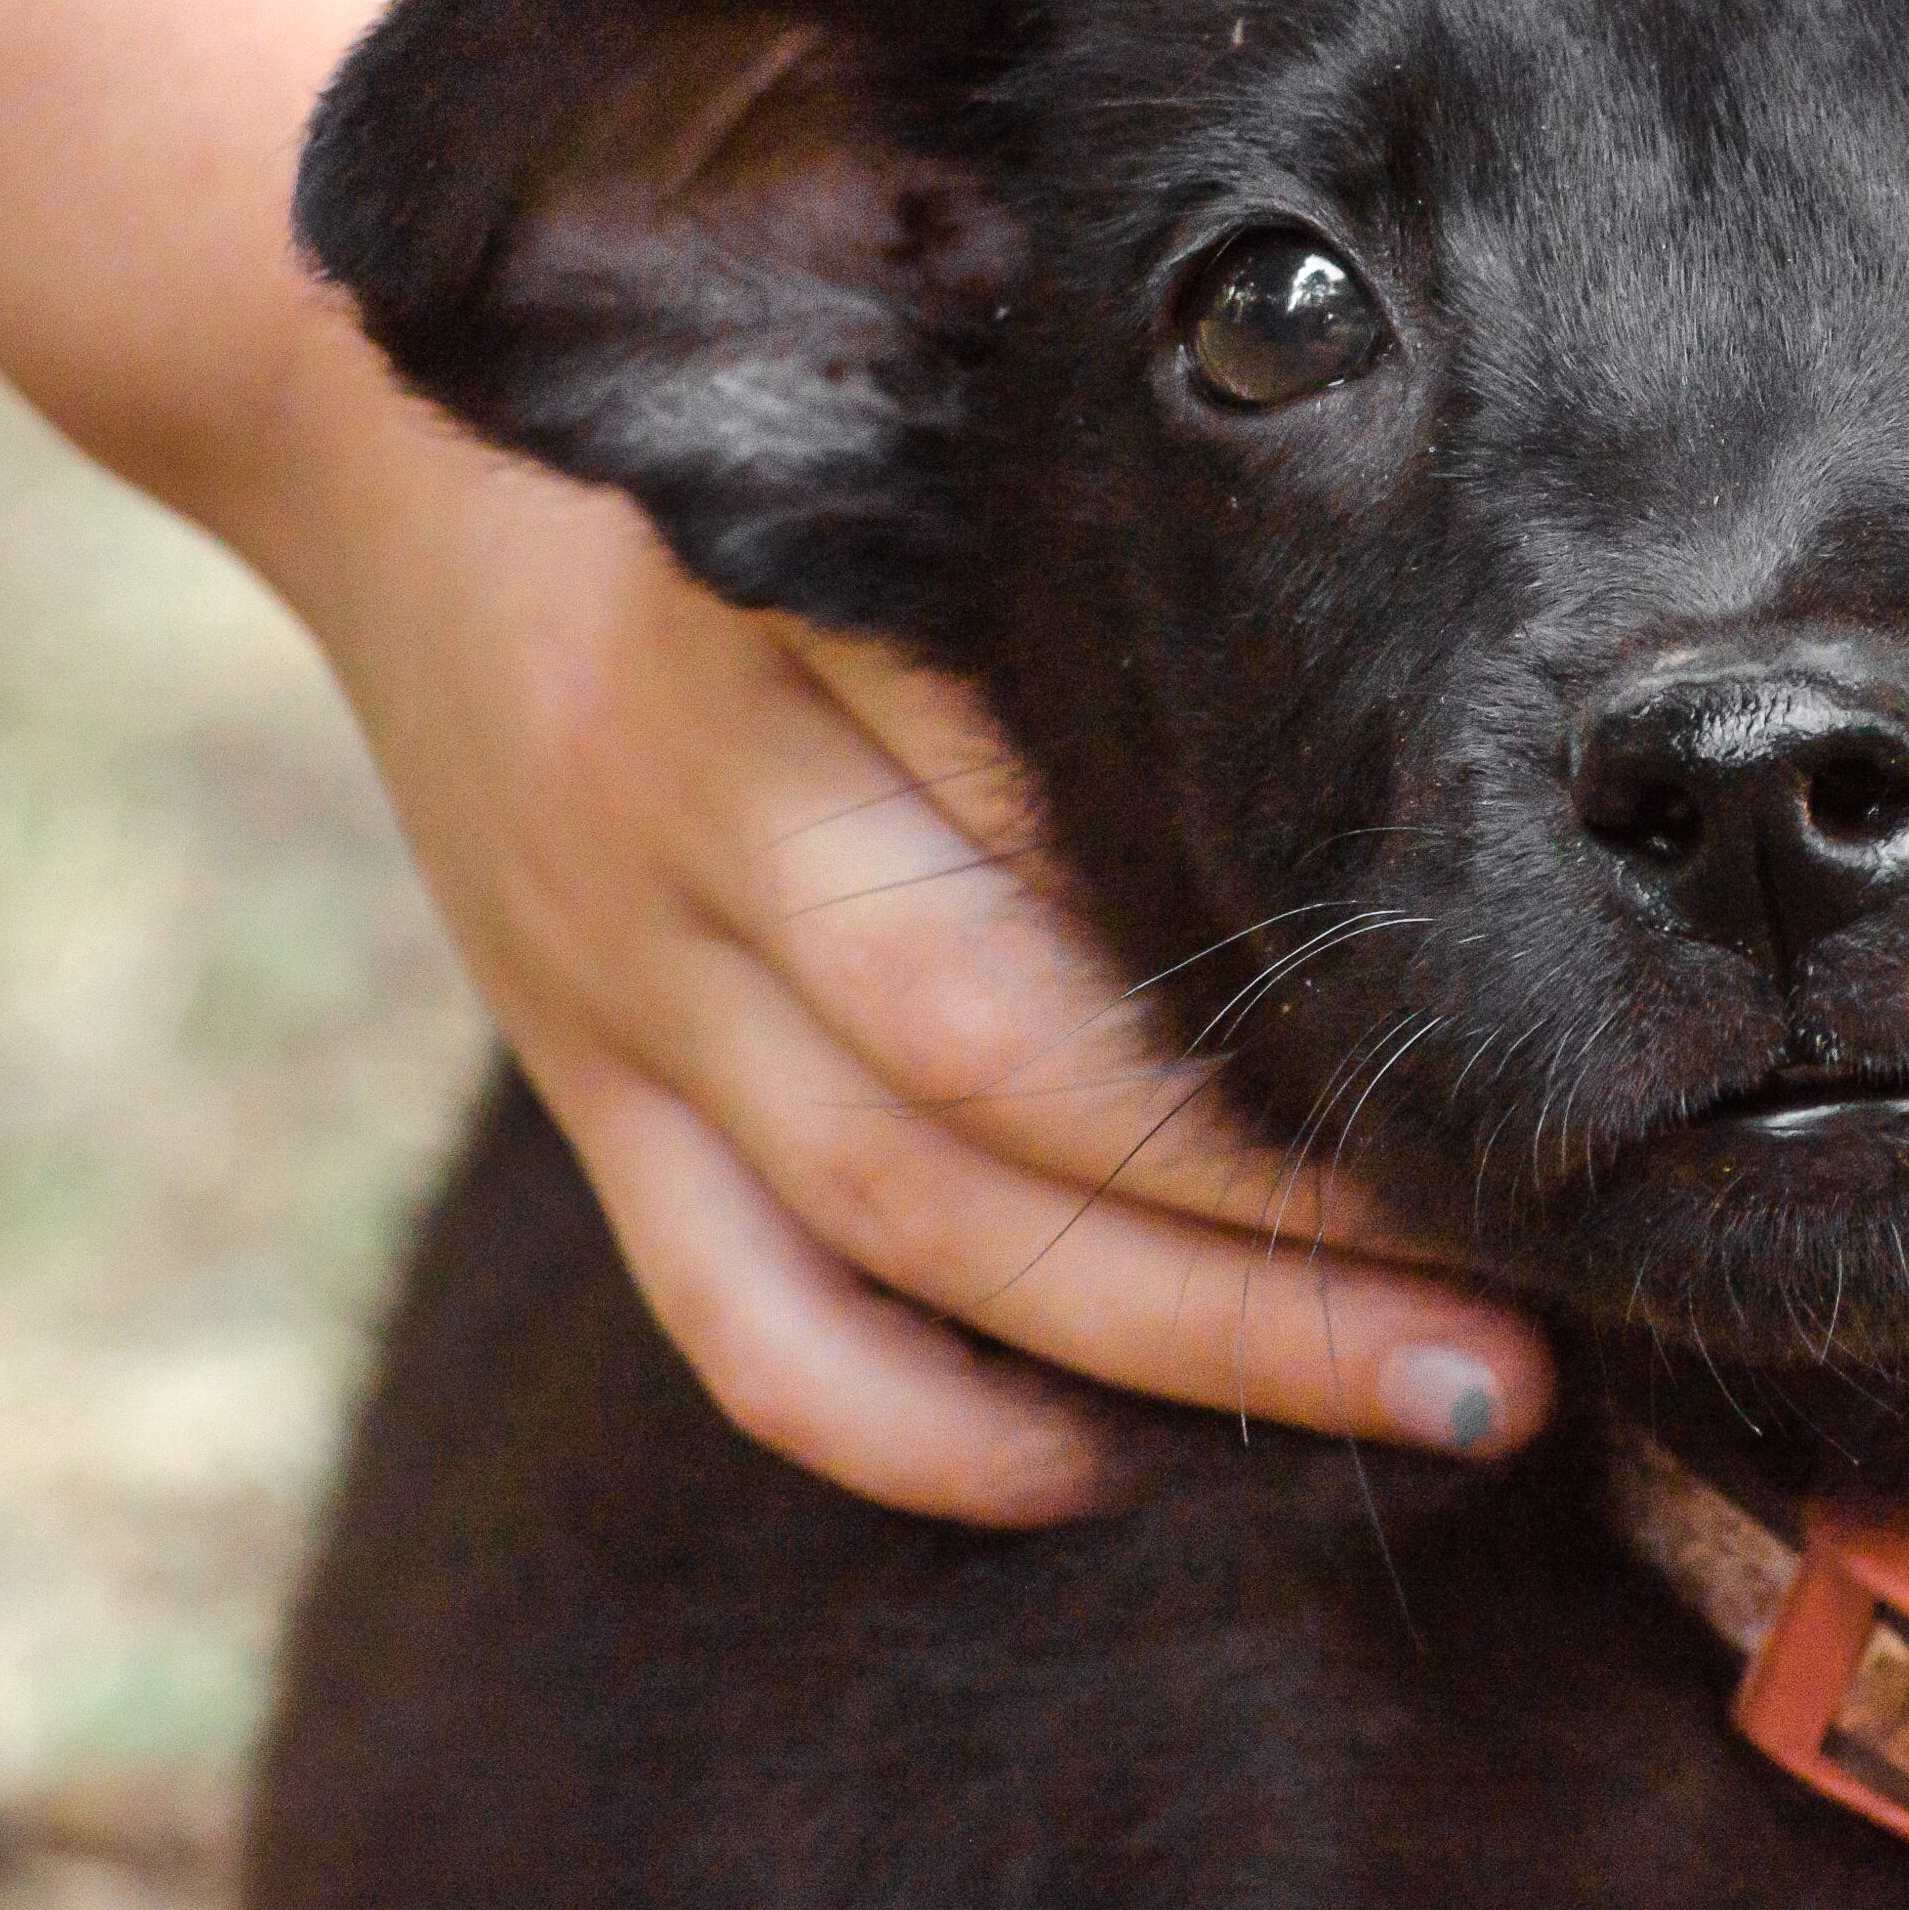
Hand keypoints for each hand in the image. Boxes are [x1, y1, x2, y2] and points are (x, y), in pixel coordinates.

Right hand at [276, 377, 1554, 1524]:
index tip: (1514, 1062)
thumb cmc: (727, 451)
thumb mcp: (889, 457)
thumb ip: (1072, 588)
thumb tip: (1380, 770)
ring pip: (902, 1214)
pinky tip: (1105, 1467)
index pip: (1076, 831)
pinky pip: (735, 1317)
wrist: (377, 442)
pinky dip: (920, 1426)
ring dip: (1176, 1339)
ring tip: (1435, 1401)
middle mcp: (704, 812)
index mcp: (804, 624)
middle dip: (1286, 1221)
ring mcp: (622, 973)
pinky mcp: (585, 1084)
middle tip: (1531, 1312)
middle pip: (1012, 1061)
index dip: (1289, 979)